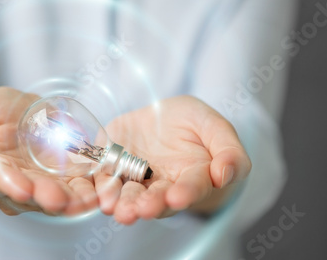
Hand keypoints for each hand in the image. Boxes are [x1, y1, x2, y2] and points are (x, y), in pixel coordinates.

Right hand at [0, 87, 97, 215]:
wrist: (13, 117)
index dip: (9, 185)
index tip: (22, 187)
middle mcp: (15, 187)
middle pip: (31, 197)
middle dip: (45, 198)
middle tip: (57, 199)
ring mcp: (42, 186)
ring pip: (57, 198)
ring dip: (72, 201)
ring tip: (86, 200)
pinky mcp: (65, 180)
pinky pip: (78, 190)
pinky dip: (90, 192)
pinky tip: (101, 192)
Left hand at [94, 96, 251, 223]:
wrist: (162, 116)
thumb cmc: (193, 123)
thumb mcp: (215, 127)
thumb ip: (228, 150)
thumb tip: (225, 175)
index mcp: (194, 176)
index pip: (193, 186)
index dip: (186, 192)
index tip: (178, 197)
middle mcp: (164, 185)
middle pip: (158, 198)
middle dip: (150, 204)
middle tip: (143, 209)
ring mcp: (137, 179)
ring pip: (131, 195)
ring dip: (124, 203)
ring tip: (116, 208)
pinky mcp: (113, 169)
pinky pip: (106, 182)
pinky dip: (100, 190)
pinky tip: (98, 196)